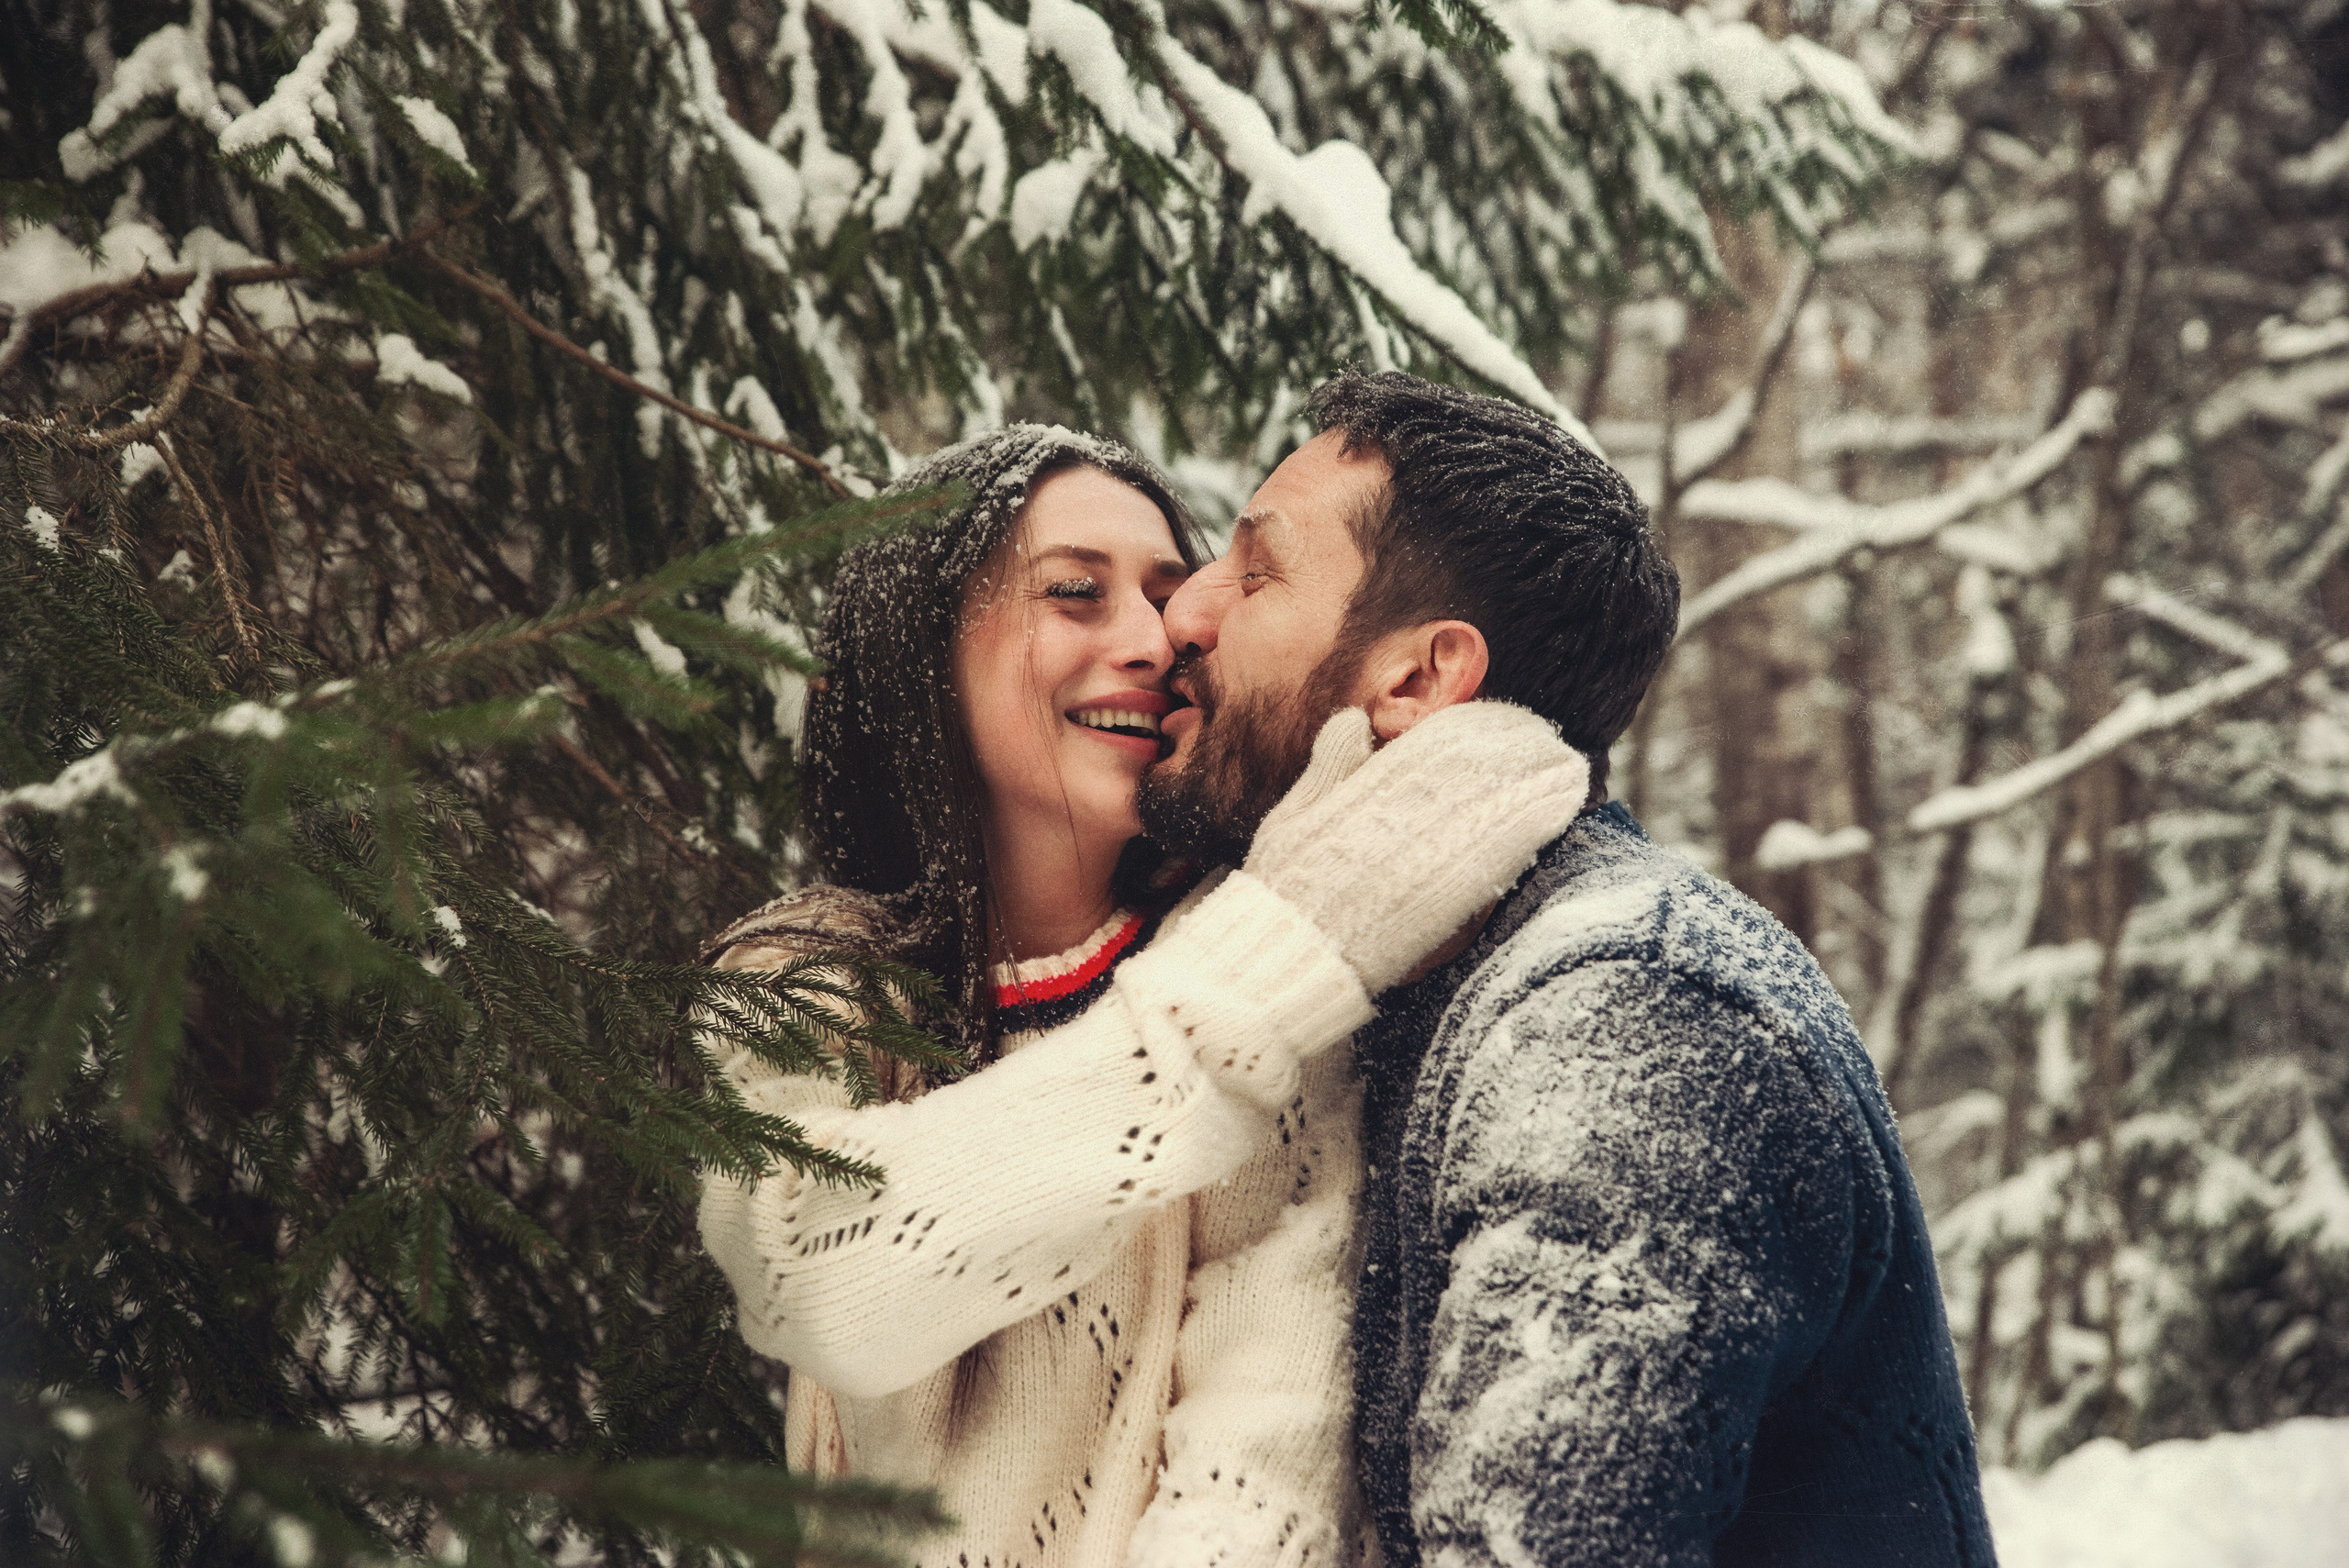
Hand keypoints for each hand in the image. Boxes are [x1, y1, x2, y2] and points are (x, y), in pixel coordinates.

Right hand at [1243, 702, 1588, 991]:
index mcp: (1369, 791)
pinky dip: (1533, 826)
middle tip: (1548, 739)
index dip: (1474, 731)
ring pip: (1496, 804)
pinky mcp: (1451, 895)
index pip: (1433, 748)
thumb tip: (1355, 721)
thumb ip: (1328, 766)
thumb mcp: (1293, 816)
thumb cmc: (1287, 887)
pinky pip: (1501, 852)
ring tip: (1566, 768)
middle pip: (1475, 771)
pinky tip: (1558, 810)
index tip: (1502, 720)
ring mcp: (1432, 854)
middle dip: (1515, 752)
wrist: (1293, 951)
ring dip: (1535, 783)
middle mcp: (1406, 815)